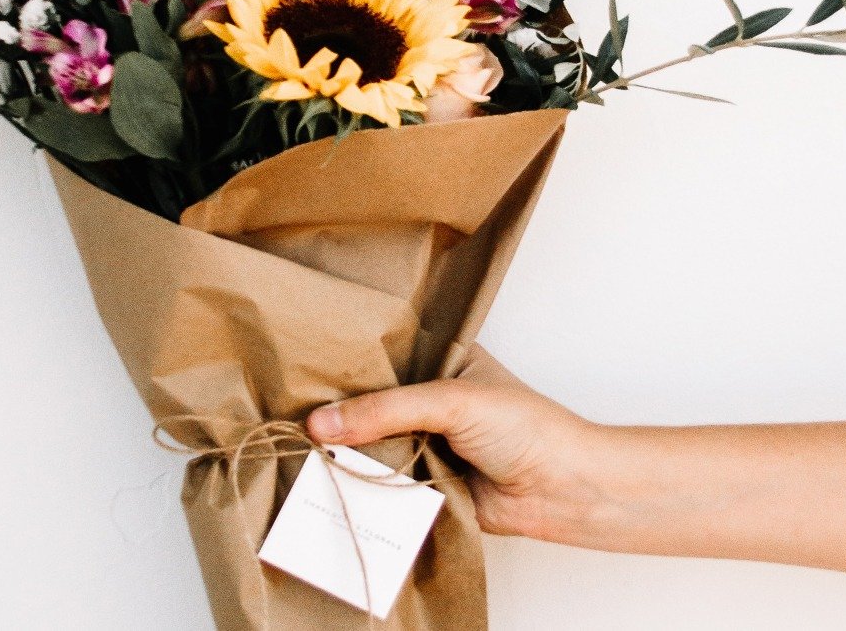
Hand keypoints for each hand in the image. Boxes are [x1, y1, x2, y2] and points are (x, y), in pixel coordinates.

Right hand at [307, 345, 603, 543]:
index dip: (342, 364)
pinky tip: (322, 486)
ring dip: (344, 454)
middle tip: (282, 415)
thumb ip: (385, 411)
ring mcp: (426, 443)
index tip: (294, 369)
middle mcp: (430, 400)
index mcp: (441, 361)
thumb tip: (320, 425)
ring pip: (371, 447)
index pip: (381, 355)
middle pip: (369, 405)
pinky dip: (361, 489)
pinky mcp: (426, 486)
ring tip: (289, 450)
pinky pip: (383, 486)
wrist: (563, 490)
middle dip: (336, 414)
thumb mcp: (451, 402)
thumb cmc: (525, 428)